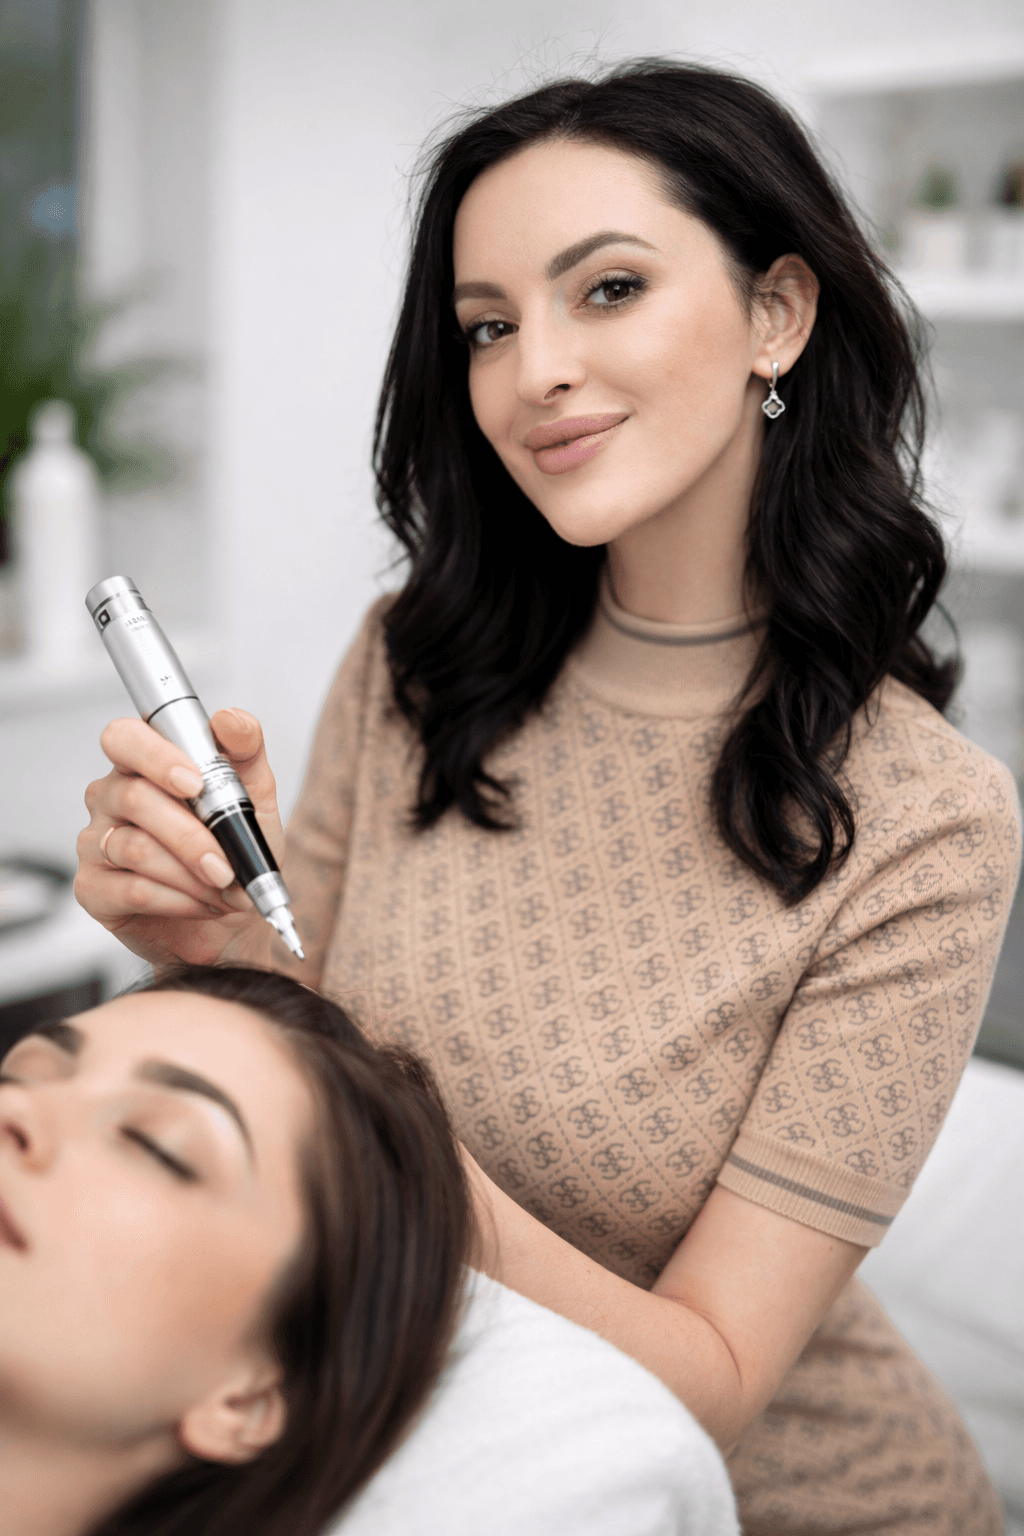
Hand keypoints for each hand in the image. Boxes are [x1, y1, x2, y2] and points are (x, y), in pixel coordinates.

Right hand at [75, 709, 281, 969]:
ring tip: (224, 888)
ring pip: (135, 847)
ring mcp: (96, 842)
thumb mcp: (255, 799)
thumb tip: (231, 719)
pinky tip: (202, 904)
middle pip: (135, 797)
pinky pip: (131, 889)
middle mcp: (111, 797)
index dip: (156, 756)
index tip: (196, 783)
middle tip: (227, 865)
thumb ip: (246, 751)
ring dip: (191, 874)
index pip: (124, 738)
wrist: (233, 925)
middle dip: (192, 836)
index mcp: (144, 765)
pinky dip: (179, 900)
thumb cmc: (235, 856)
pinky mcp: (92, 888)